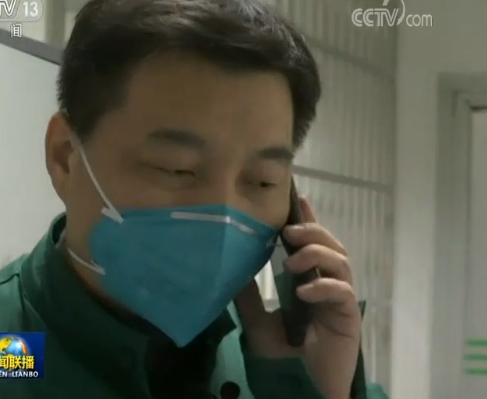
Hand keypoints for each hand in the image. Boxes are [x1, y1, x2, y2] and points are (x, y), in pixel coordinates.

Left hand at [234, 197, 360, 398]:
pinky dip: (325, 286)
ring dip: (317, 255)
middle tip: (289, 232)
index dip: (308, 221)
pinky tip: (304, 292)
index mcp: (308, 282)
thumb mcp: (257, 322)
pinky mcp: (349, 316)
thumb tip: (232, 268)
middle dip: (313, 232)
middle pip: (332, 246)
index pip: (311, 245)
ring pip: (342, 261)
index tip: (298, 199)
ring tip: (292, 261)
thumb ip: (248, 297)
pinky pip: (343, 292)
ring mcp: (340, 299)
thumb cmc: (283, 358)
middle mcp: (327, 285)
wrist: (300, 388)